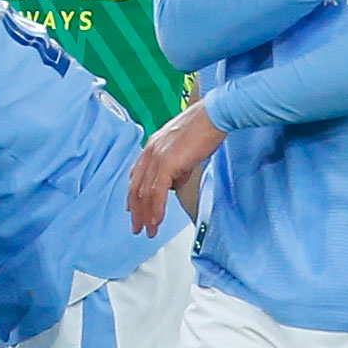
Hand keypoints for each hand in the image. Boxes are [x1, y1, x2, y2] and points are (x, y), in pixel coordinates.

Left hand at [129, 101, 224, 234]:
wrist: (213, 116)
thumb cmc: (204, 128)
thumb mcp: (184, 150)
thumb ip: (176, 167)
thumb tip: (174, 182)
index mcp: (152, 147)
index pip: (137, 177)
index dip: (134, 196)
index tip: (133, 210)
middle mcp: (150, 152)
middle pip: (136, 188)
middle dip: (136, 211)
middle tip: (138, 227)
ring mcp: (156, 157)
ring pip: (144, 193)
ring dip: (146, 215)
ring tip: (149, 230)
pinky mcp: (166, 163)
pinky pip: (157, 192)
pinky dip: (156, 209)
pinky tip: (157, 221)